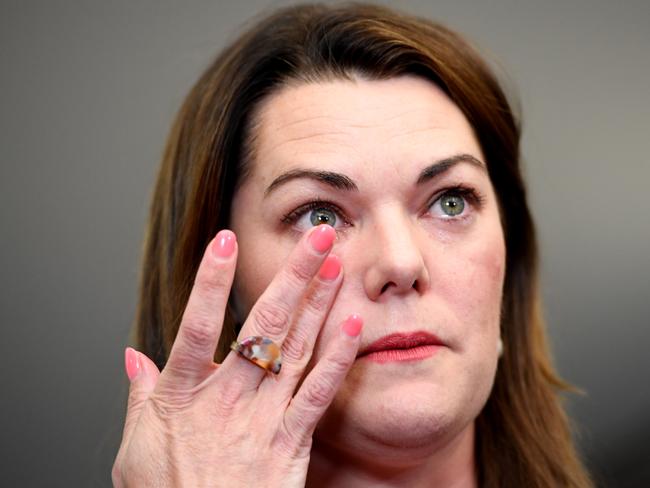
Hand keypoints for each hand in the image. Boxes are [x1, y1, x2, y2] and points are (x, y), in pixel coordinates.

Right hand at [112, 225, 362, 486]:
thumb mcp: (136, 447)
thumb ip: (139, 395)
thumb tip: (131, 355)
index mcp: (183, 394)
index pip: (196, 326)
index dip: (210, 282)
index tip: (226, 239)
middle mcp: (228, 398)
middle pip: (264, 326)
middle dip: (292, 276)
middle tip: (316, 236)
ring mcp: (263, 419)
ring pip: (296, 350)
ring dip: (319, 304)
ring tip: (336, 264)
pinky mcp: (291, 442)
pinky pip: (317, 395)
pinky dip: (336, 360)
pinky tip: (353, 328)